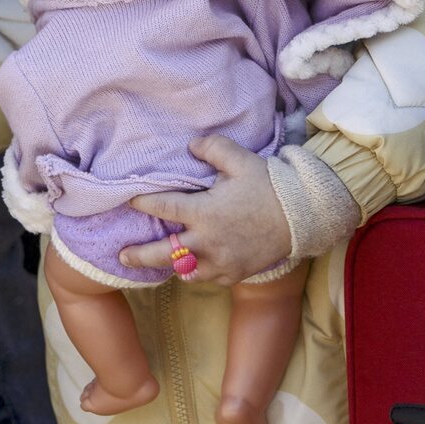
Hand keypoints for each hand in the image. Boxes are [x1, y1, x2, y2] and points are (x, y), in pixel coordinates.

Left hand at [119, 137, 291, 284]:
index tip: (130, 200)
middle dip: (139, 255)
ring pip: (184, 270)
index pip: (163, 207)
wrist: (302, 217)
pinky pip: (206, 278)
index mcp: (205, 211)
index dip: (143, 202)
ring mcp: (221, 262)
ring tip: (155, 263)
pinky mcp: (233, 274)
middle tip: (122, 255)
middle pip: (163, 253)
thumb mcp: (240, 160)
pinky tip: (189, 267)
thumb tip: (191, 146)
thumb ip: (212, 148)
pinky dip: (195, 272)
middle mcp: (208, 241)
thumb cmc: (269, 185)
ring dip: (169, 265)